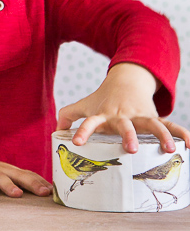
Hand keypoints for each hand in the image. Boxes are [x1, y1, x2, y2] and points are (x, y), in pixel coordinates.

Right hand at [0, 149, 51, 197]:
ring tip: (18, 194)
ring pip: (0, 178)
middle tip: (43, 192)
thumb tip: (46, 191)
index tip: (52, 192)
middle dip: (32, 184)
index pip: (29, 175)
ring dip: (9, 186)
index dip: (41, 182)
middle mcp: (2, 170)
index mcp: (12, 171)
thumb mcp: (7, 175)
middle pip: (19, 176)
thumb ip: (22, 182)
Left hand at [57, 62, 189, 153]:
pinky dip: (181, 133)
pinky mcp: (154, 117)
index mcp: (103, 114)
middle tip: (130, 149)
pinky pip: (170, 125)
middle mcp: (122, 116)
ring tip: (169, 149)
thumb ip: (67, 115)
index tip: (77, 142)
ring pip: (152, 124)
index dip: (82, 131)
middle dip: (128, 136)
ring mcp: (140, 116)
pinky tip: (189, 145)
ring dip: (161, 136)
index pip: (90, 123)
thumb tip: (54, 132)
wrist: (126, 81)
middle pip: (125, 125)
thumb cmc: (103, 99)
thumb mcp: (84, 105)